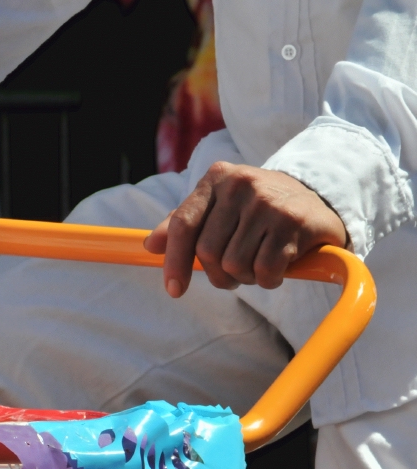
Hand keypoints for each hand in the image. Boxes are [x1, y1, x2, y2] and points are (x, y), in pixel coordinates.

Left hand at [144, 163, 347, 296]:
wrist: (317, 198)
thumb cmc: (257, 208)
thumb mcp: (219, 208)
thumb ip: (185, 224)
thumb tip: (151, 245)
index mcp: (216, 178)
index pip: (183, 224)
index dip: (174, 261)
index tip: (174, 290)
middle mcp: (241, 185)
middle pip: (208, 252)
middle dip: (218, 273)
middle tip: (234, 272)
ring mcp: (269, 203)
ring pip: (235, 264)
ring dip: (245, 277)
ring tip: (258, 264)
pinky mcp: (296, 223)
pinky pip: (266, 270)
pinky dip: (268, 280)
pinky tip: (277, 269)